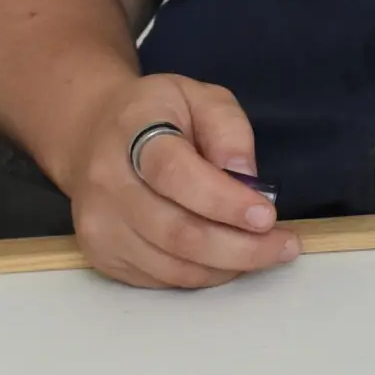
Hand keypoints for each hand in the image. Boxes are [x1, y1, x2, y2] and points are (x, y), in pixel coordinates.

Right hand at [65, 72, 299, 287]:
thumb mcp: (200, 96)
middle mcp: (107, 185)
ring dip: (227, 266)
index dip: (223, 200)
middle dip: (239, 247)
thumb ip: (228, 129)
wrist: (90, 134)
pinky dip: (203, 275)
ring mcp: (99, 226)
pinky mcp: (102, 255)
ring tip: (267, 252)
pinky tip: (230, 258)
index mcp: (131, 133)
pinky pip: (159, 278)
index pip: (175, 175)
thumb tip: (246, 178)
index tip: (266, 215)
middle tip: (283, 245)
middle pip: (176, 231)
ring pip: (170, 264)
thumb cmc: (157, 114)